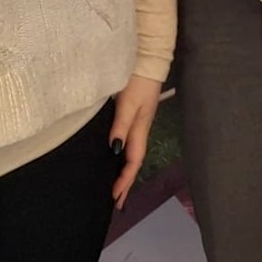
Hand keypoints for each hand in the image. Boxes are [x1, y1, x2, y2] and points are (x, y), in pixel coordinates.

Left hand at [108, 74, 163, 209]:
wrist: (148, 59)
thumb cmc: (137, 81)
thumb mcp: (128, 103)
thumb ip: (121, 126)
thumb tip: (114, 151)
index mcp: (140, 129)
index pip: (133, 161)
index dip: (124, 180)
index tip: (114, 198)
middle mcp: (140, 129)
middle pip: (133, 161)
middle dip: (126, 182)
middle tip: (117, 202)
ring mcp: (138, 122)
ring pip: (131, 153)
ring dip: (124, 171)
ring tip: (116, 186)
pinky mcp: (135, 114)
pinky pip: (129, 143)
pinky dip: (123, 156)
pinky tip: (116, 156)